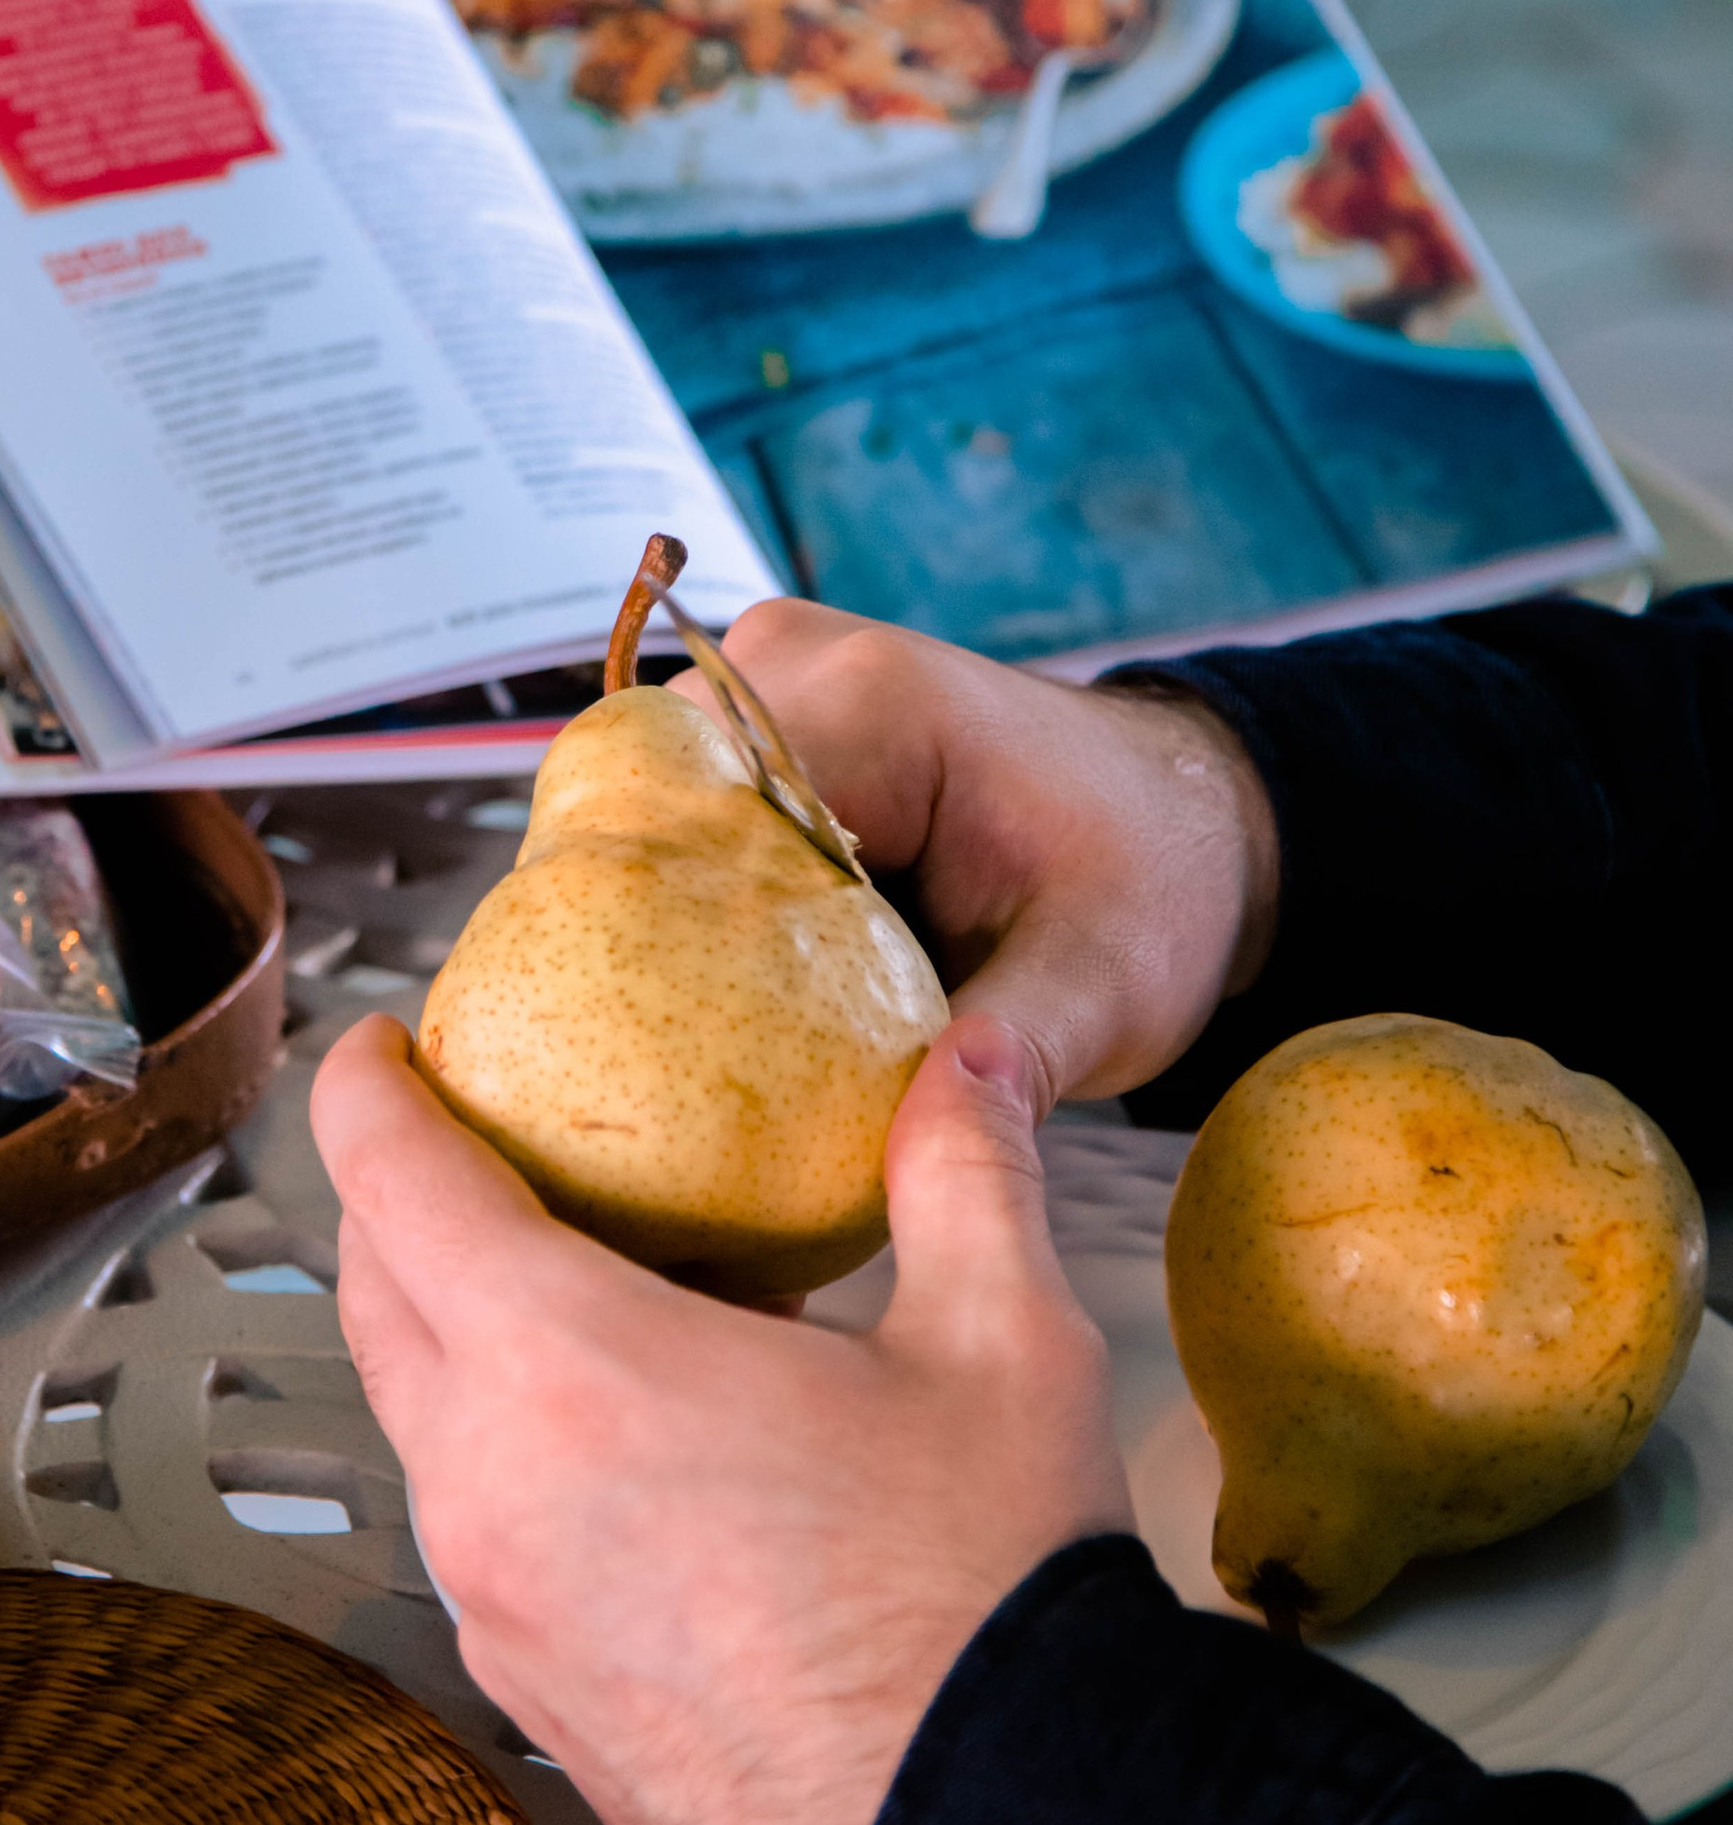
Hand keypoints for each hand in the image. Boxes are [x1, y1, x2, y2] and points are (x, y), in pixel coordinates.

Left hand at [311, 1010, 1129, 1824]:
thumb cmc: (986, 1608)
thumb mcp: (1000, 1345)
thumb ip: (963, 1173)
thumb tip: (970, 1061)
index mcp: (568, 1370)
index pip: (391, 1180)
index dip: (364, 1089)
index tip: (378, 1048)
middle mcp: (489, 1490)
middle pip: (375, 1301)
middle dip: (397, 1206)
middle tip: (474, 1150)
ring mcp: (497, 1612)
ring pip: (423, 1431)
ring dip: (462, 1345)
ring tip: (586, 1307)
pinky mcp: (531, 1700)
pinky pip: (480, 1540)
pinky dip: (515, 1463)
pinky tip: (636, 1460)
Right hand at [691, 601, 1279, 1116]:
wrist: (1183, 820)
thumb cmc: (1152, 888)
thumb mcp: (1105, 992)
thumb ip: (1007, 1059)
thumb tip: (931, 1163)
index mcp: (873, 703)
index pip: (685, 805)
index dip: (658, 931)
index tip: (664, 1053)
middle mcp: (794, 661)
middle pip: (641, 804)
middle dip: (646, 933)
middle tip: (662, 1073)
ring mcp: (765, 681)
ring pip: (642, 809)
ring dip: (660, 920)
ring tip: (677, 1045)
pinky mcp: (756, 730)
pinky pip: (674, 814)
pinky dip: (687, 904)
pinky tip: (705, 1000)